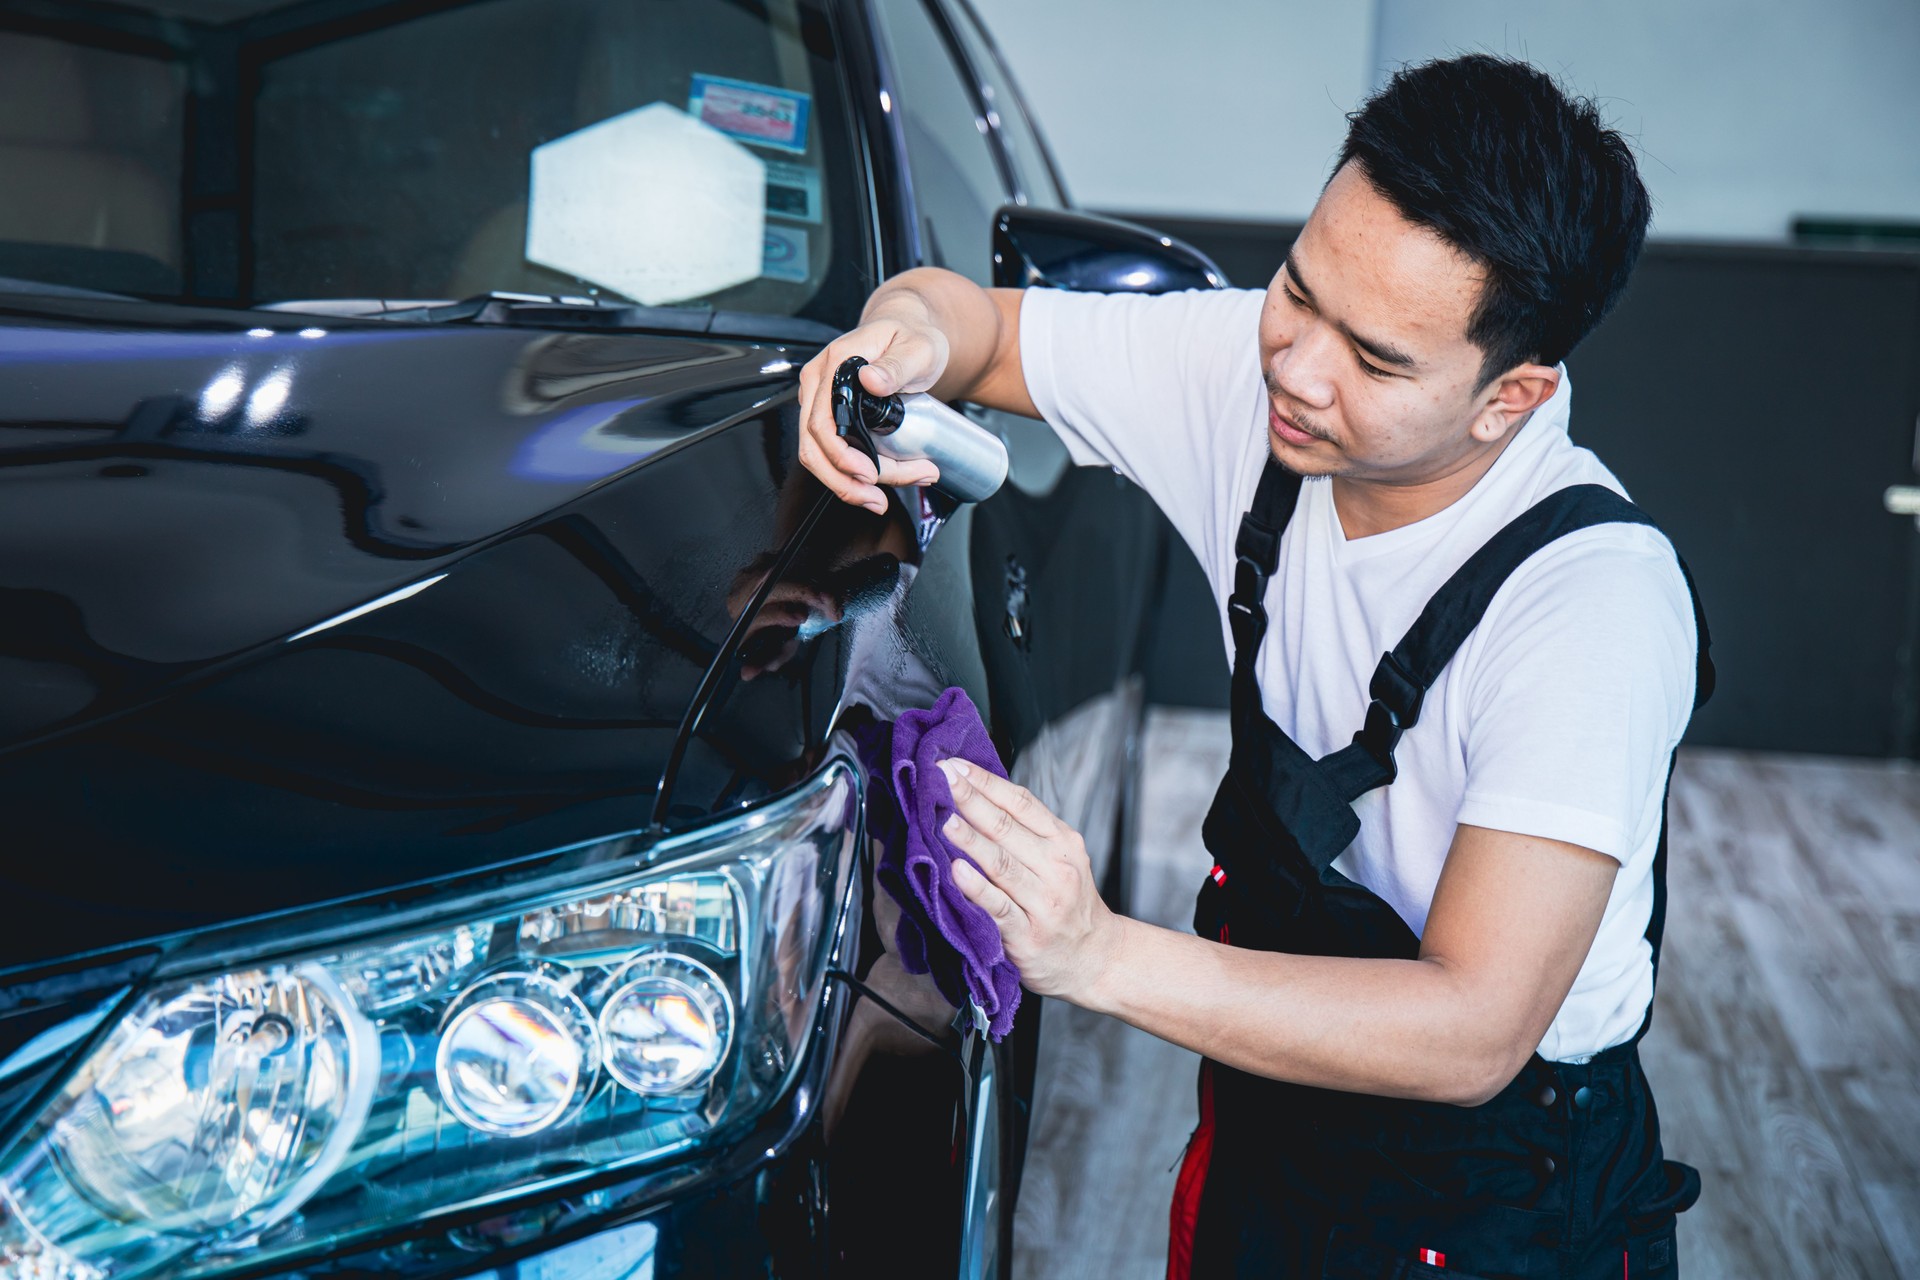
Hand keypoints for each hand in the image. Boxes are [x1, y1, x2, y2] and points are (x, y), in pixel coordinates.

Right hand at [796, 312, 946, 513]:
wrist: (911, 332)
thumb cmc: (913, 336)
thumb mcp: (917, 347)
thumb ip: (897, 365)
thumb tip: (871, 380)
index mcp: (835, 363)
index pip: (821, 420)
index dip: (840, 454)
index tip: (868, 473)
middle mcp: (819, 383)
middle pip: (814, 446)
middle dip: (844, 481)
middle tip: (878, 500)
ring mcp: (821, 401)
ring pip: (819, 456)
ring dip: (846, 486)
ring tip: (879, 500)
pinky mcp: (831, 416)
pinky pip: (832, 453)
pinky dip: (852, 476)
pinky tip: (879, 485)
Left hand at [936, 758, 1123, 1002]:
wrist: (1094, 958)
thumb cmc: (1067, 903)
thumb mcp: (1061, 859)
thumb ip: (1026, 832)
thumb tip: (975, 796)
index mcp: (1062, 842)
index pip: (1021, 802)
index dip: (986, 781)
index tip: (954, 765)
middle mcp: (1057, 868)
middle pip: (1008, 827)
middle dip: (971, 800)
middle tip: (941, 779)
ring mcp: (1043, 902)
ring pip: (1002, 864)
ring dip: (970, 840)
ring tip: (945, 820)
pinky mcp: (1027, 935)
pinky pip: (999, 907)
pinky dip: (977, 888)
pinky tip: (957, 872)